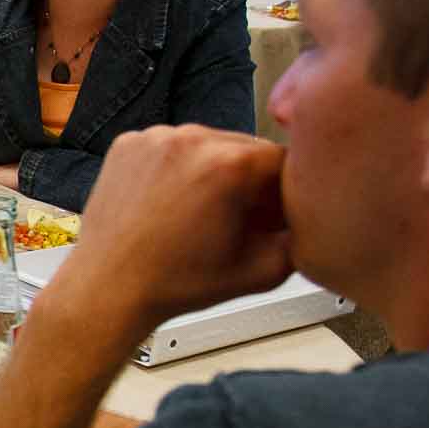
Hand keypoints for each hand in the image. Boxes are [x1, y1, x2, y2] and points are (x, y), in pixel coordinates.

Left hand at [52, 125, 292, 330]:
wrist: (108, 289)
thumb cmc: (174, 284)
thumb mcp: (263, 270)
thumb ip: (304, 239)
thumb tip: (321, 218)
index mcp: (229, 165)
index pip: (285, 161)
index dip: (286, 192)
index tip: (276, 214)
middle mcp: (191, 140)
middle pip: (247, 148)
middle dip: (250, 181)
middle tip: (239, 219)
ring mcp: (155, 138)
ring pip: (209, 145)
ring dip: (214, 172)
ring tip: (201, 214)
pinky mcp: (129, 143)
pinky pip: (172, 147)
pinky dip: (178, 168)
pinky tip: (173, 203)